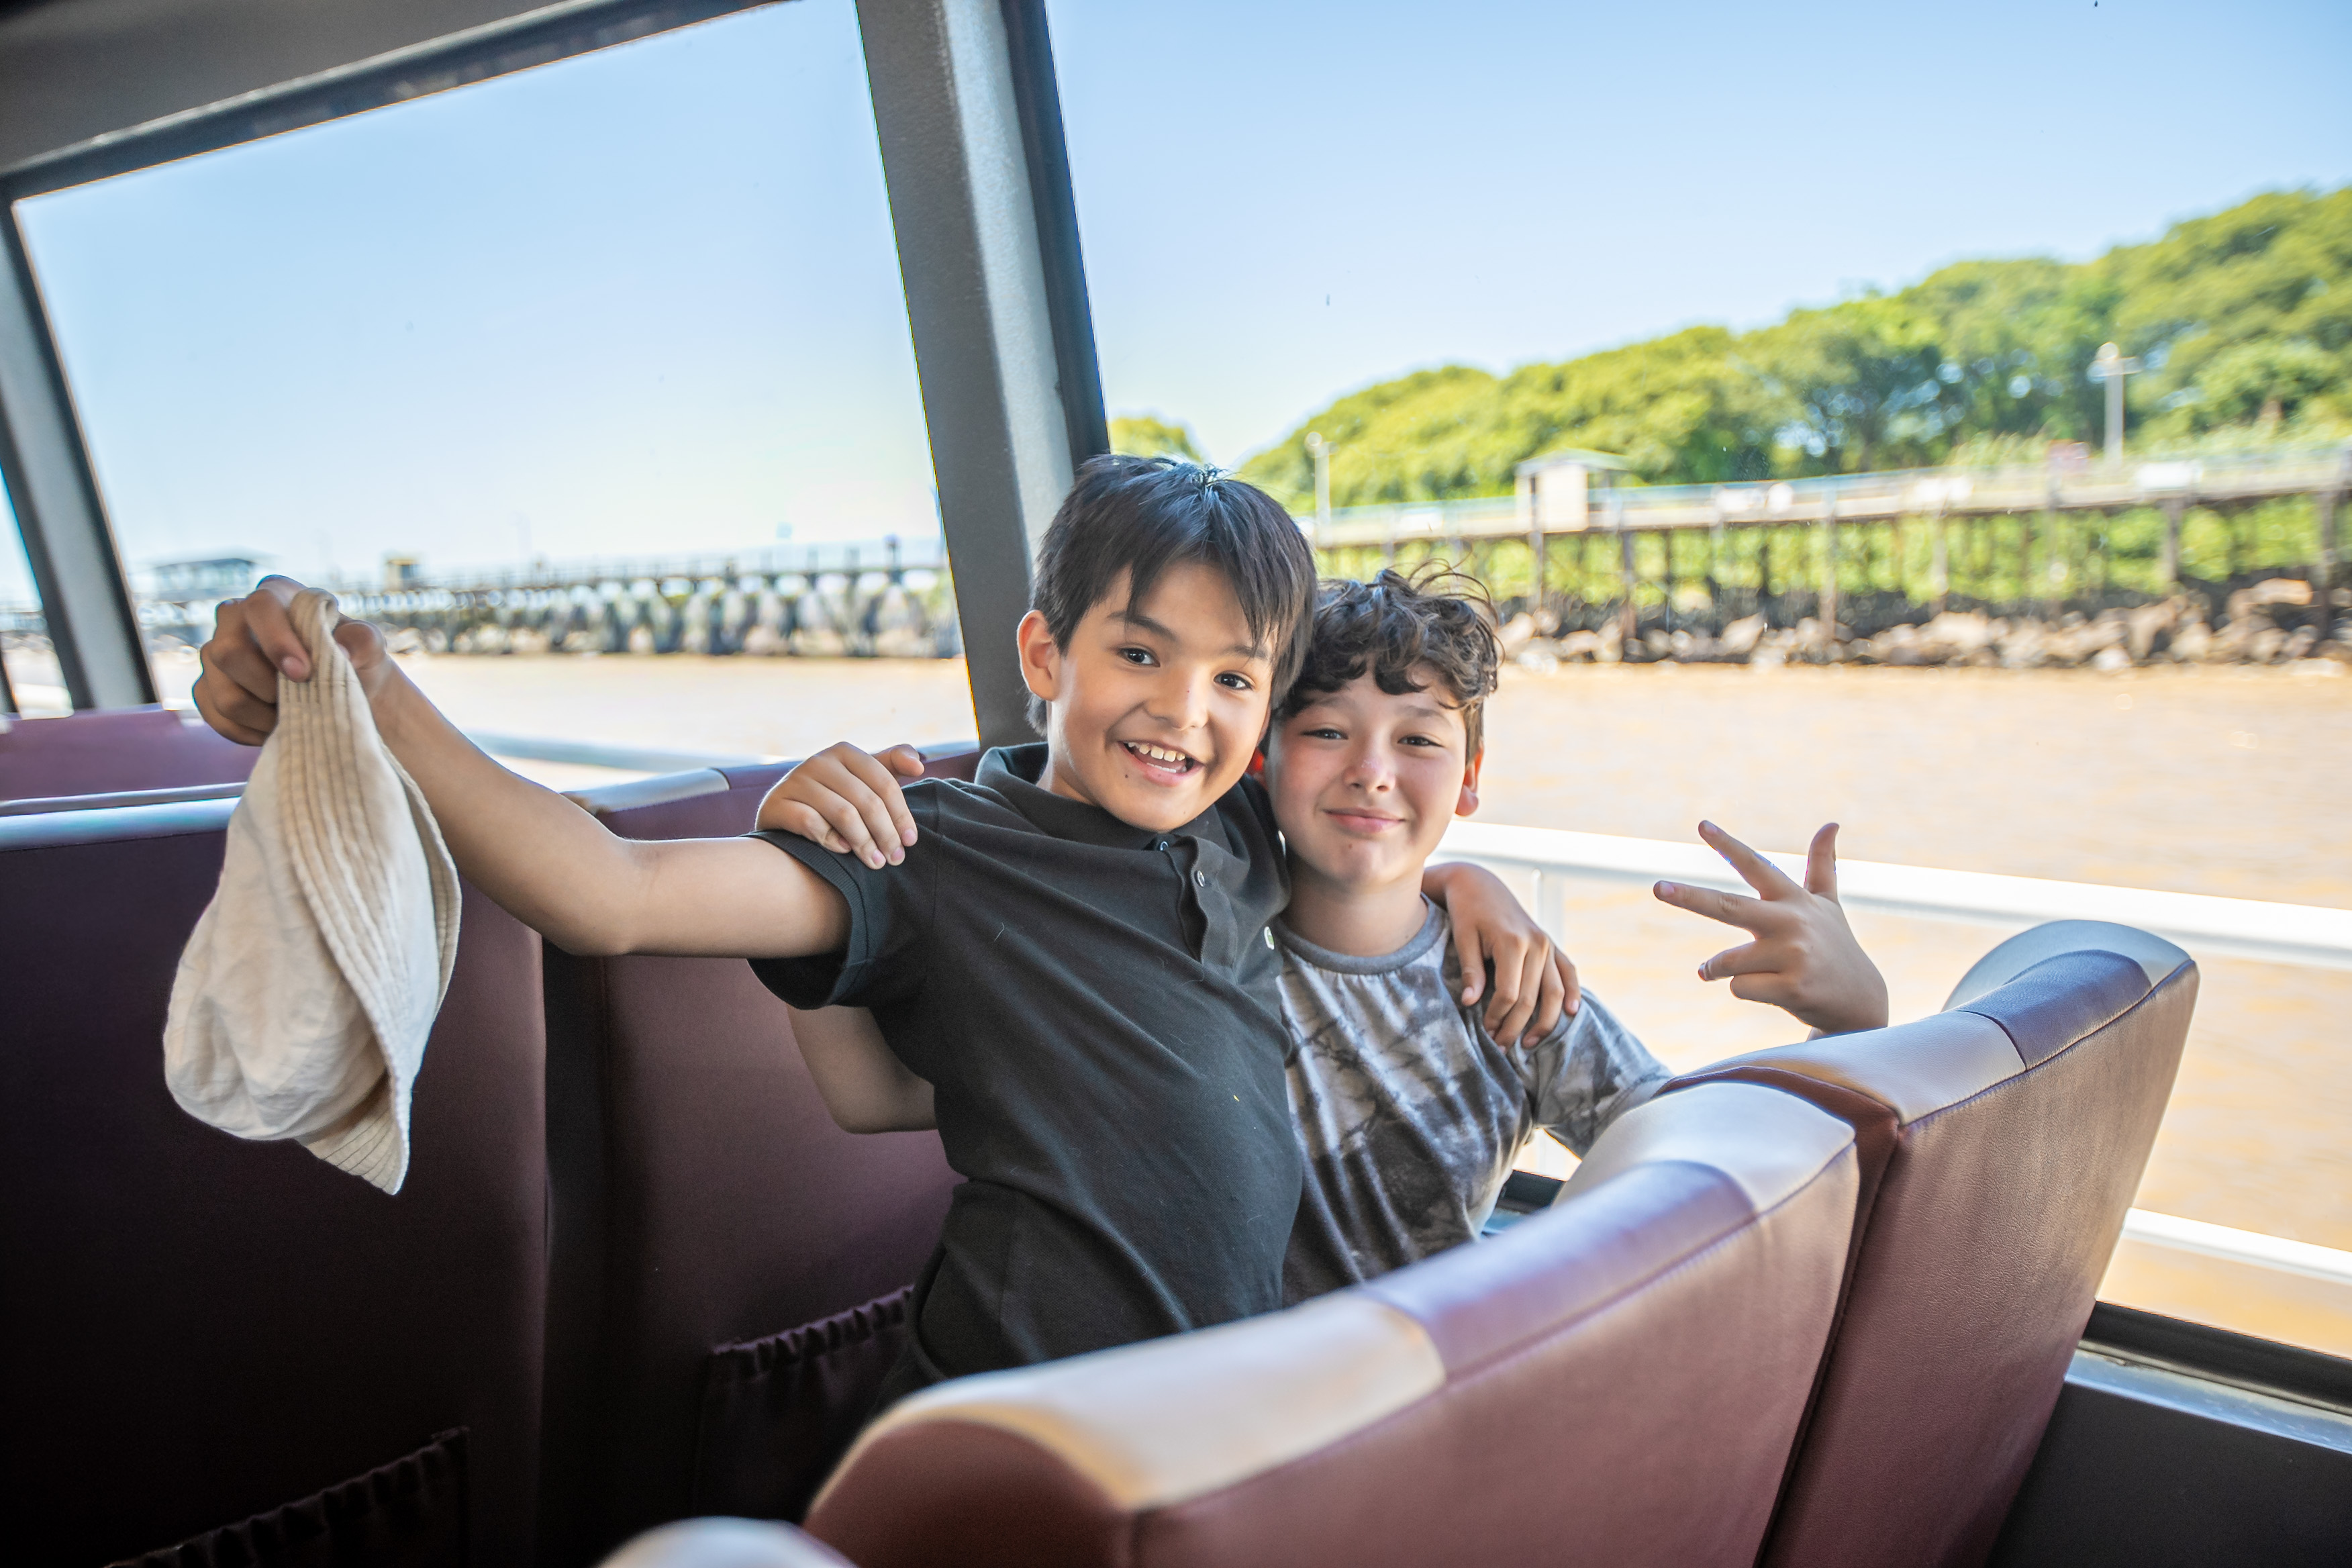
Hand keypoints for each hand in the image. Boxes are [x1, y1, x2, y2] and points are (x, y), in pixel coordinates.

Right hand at [192, 575, 390, 744]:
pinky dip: (250, 731)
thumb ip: (361, 641)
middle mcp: (234, 619)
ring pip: (221, 692)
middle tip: (300, 698)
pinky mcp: (209, 689)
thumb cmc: (353, 658)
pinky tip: (277, 729)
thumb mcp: (368, 645)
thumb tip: (341, 652)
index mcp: (274, 596)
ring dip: (262, 715)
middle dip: (266, 685)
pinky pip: (215, 715)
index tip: (303, 673)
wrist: (343, 690)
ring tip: (294, 715)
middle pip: (227, 651)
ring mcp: (216, 655)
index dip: (277, 641)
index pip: (259, 606)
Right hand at [756, 742, 925, 868]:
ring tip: (876, 862)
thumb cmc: (833, 796)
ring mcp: (795, 781)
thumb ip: (891, 766)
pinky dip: (831, 839)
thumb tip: (918, 764)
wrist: (782, 812)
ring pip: (843, 814)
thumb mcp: (861, 777)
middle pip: (866, 801)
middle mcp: (819, 761)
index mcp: (845, 752)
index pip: (885, 783)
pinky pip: (811, 823)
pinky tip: (844, 850)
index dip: (901, 814)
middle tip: (895, 859)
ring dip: (864, 843)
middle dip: (886, 834)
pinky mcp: (776, 803)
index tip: (911, 841)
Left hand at [1426, 861, 1580, 1046]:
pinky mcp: (1551, 944)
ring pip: (1554, 991)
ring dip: (1544, 1021)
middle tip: (1501, 1046)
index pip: (1509, 994)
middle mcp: (1537, 944)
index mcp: (1513, 942)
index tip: (1486, 1031)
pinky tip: (1570, 1013)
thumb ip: (1471, 971)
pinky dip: (1572, 992)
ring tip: (1529, 1042)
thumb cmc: (1467, 912)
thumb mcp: (1463, 939)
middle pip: (1532, 998)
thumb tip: (1470, 1003)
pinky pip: (1568, 971)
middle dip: (1516, 1026)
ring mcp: (1547, 944)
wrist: (1480, 885)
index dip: (1497, 1017)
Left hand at [1653, 822, 1888, 1035]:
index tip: (1702, 825)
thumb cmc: (1836, 948)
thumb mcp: (1829, 905)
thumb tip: (1831, 823)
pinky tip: (1772, 992)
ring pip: (1726, 961)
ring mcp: (1792, 955)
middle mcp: (1791, 922)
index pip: (1755, 866)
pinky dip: (1744, 990)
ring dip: (1719, 969)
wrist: (1861, 1003)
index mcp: (1794, 900)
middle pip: (1728, 906)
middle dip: (1690, 897)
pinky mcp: (1791, 987)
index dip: (1728, 846)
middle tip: (1657, 888)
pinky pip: (1739, 988)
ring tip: (1744, 972)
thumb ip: (1822, 865)